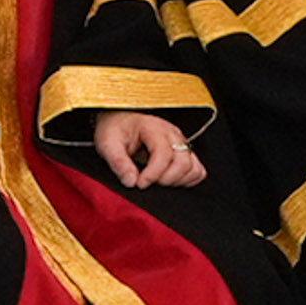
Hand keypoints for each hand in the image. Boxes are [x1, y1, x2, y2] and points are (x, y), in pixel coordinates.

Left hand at [92, 109, 208, 189]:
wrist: (120, 121)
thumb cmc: (115, 129)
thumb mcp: (107, 144)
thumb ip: (118, 163)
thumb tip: (131, 182)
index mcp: (153, 128)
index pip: (163, 154)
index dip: (153, 174)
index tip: (139, 183)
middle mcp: (172, 134)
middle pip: (184, 162)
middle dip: (166, 179)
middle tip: (147, 182)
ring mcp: (181, 143)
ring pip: (194, 168)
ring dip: (177, 181)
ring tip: (157, 181)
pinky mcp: (185, 152)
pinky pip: (197, 171)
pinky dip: (186, 180)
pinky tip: (168, 180)